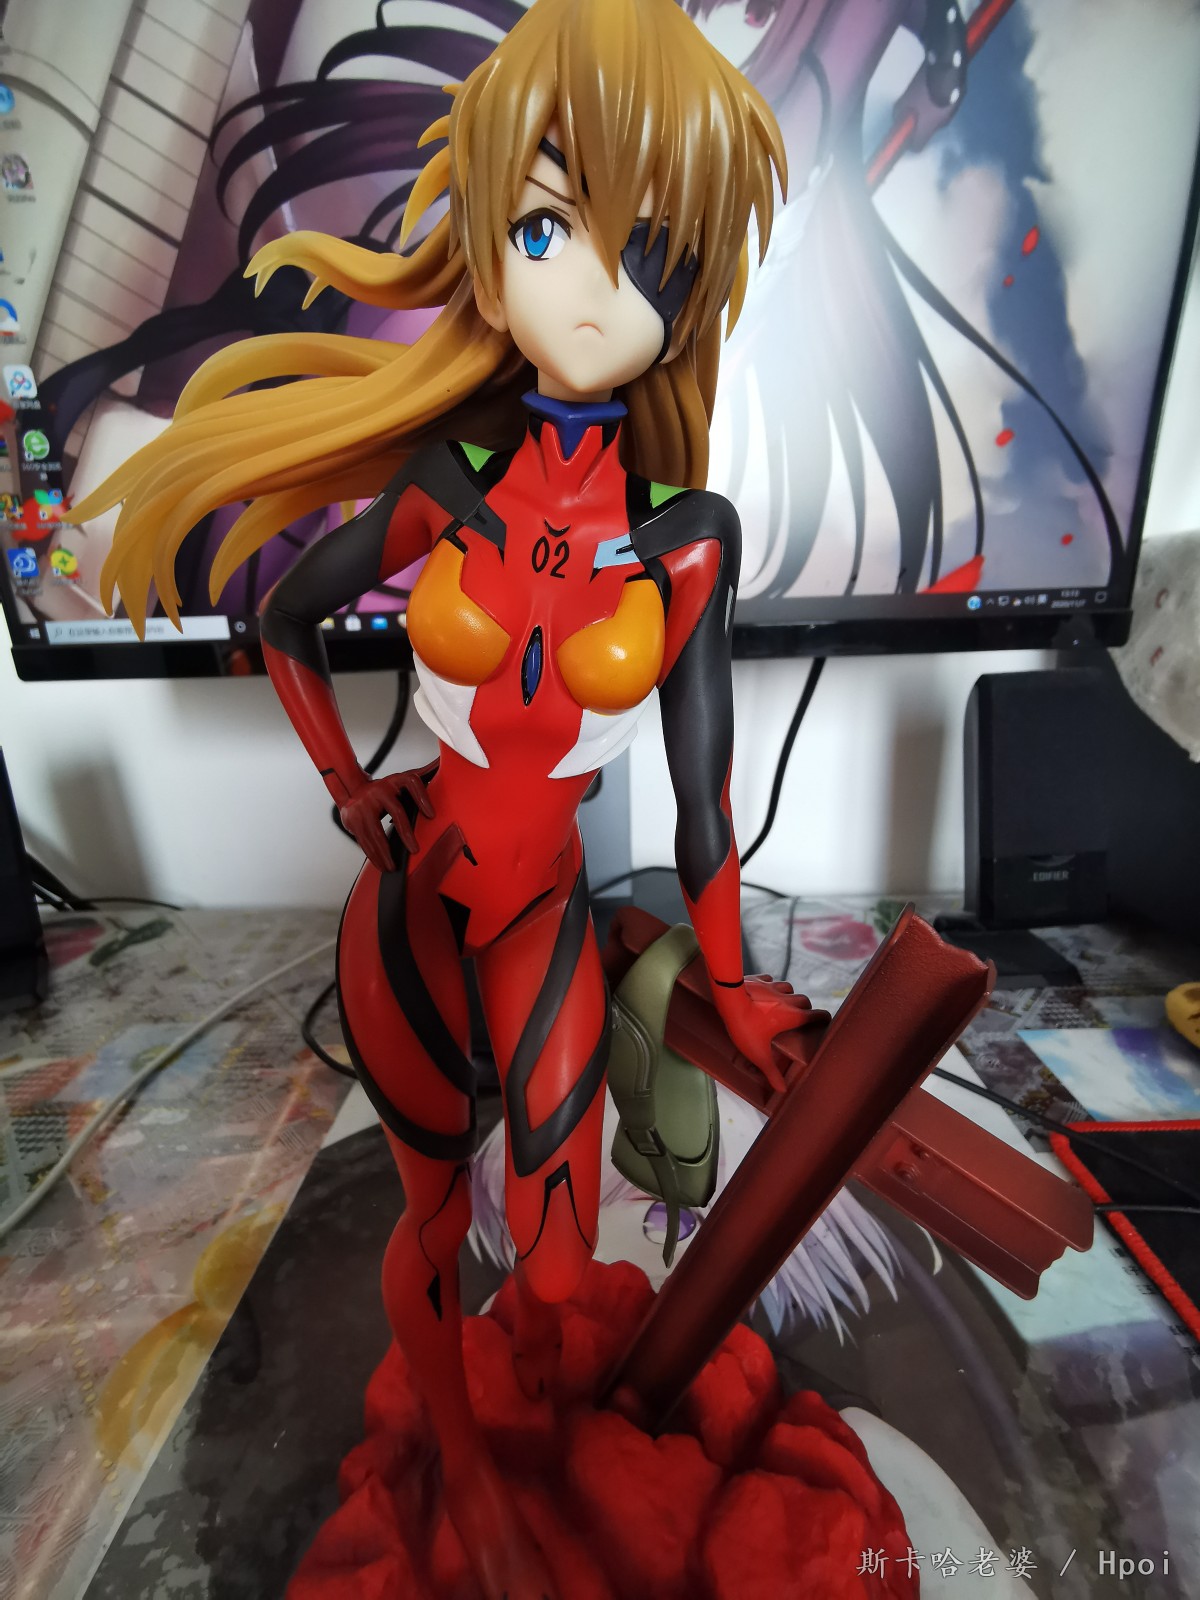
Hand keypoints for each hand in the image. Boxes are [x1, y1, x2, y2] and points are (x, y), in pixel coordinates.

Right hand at [339, 770, 434, 871]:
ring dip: (386, 852)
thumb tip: (440, 763)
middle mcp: (379, 790)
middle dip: (406, 834)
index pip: (412, 783)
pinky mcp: (353, 819)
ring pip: (377, 831)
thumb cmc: (383, 789)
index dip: (422, 798)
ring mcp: (364, 805)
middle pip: (396, 812)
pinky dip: (372, 854)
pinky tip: (380, 863)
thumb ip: (422, 774)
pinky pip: (364, 840)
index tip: (432, 816)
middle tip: (414, 849)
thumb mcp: (401, 780)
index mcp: (394, 780)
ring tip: (393, 865)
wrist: (350, 789)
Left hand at [712, 974, 812, 1094]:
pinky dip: (770, 985)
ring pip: (789, 987)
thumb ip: (771, 1071)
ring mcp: (772, 987)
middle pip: (804, 1000)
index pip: (816, 1015)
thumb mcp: (758, 1053)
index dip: (823, 1018)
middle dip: (805, 1008)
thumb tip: (782, 1089)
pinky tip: (764, 990)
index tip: (826, 1020)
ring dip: (789, 995)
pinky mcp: (758, 979)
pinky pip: (770, 980)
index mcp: (791, 1016)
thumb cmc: (745, 1027)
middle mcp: (786, 999)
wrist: (727, 998)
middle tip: (801, 1016)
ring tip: (783, 1003)